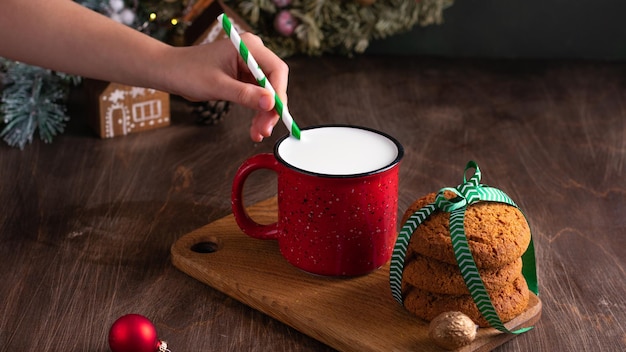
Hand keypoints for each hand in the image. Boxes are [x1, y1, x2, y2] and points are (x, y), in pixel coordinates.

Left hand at [166, 33, 288, 141]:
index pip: (276, 70)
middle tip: (266, 129)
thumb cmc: (187, 71)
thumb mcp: (217, 86)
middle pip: (274, 83)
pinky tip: (255, 126)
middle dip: (271, 108)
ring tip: (258, 132)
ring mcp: (248, 66)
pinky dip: (256, 112)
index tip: (276, 113)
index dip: (279, 93)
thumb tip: (270, 103)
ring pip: (267, 94)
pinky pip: (257, 96)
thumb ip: (245, 94)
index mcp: (248, 47)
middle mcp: (252, 54)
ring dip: (264, 114)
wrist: (169, 72)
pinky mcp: (243, 78)